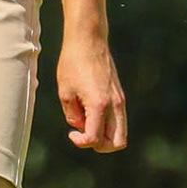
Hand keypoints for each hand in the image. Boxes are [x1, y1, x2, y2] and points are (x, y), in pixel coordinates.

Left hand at [59, 34, 127, 151]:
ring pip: (121, 134)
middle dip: (99, 145)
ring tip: (85, 123)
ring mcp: (121, 101)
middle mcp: (115, 106)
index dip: (81, 142)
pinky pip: (119, 120)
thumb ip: (72, 114)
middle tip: (81, 134)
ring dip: (105, 136)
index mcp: (100, 105)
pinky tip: (90, 113)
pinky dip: (108, 125)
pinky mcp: (121, 96)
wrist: (89, 41)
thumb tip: (80, 126)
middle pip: (117, 143)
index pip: (95, 138)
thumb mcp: (65, 91)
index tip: (71, 133)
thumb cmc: (73, 63)